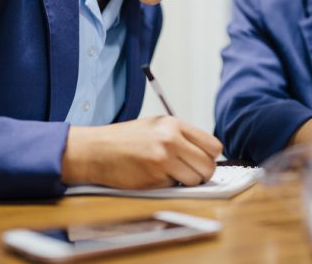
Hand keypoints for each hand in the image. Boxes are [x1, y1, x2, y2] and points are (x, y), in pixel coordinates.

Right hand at [61, 116, 222, 188]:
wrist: (97, 150)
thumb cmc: (125, 139)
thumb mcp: (156, 126)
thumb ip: (181, 136)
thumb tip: (207, 153)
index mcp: (174, 124)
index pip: (213, 145)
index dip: (210, 157)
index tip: (203, 160)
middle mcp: (171, 140)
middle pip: (208, 166)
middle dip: (202, 173)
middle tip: (190, 172)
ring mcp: (163, 160)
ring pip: (195, 180)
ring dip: (186, 182)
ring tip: (170, 174)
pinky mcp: (154, 178)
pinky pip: (175, 187)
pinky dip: (168, 185)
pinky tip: (153, 176)